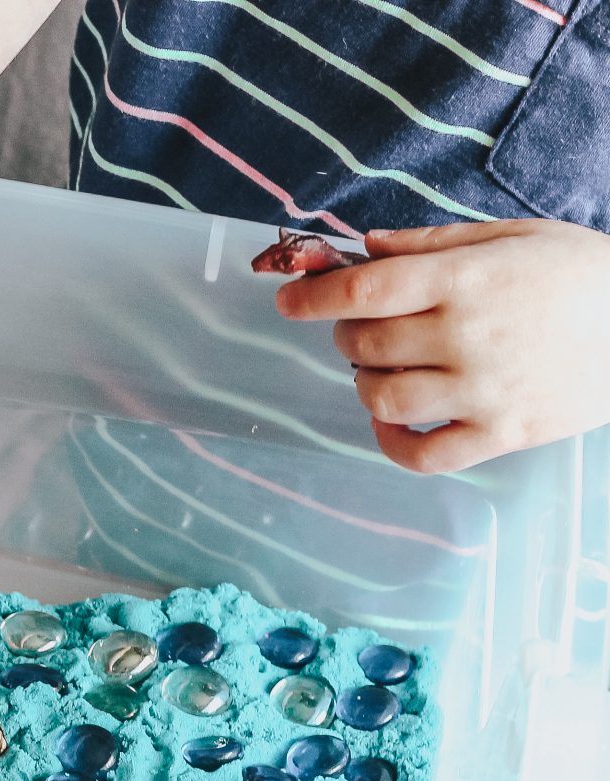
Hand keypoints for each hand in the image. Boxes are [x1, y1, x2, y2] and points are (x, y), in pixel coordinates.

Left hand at [274, 219, 609, 471]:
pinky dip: (391, 442)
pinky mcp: (502, 435)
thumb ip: (432, 242)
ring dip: (366, 381)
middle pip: (364, 343)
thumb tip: (365, 247)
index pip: (364, 290)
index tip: (288, 301)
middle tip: (364, 327)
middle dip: (347, 333)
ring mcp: (483, 390)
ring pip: (380, 396)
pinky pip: (421, 455)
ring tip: (387, 367)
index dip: (314, 296)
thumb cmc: (582, 273)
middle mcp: (467, 335)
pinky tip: (392, 422)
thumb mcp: (512, 236)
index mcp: (467, 278)